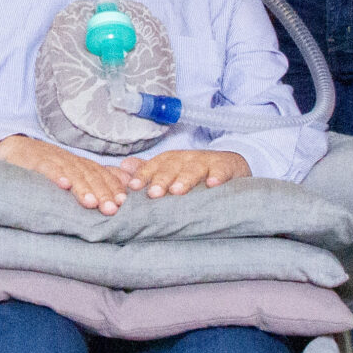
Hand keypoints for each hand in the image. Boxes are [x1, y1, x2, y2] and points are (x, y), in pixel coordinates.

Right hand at [0, 134, 135, 215]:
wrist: (17, 148)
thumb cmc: (50, 165)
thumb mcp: (75, 169)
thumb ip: (99, 175)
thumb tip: (127, 182)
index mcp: (81, 165)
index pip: (101, 174)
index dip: (112, 187)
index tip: (122, 202)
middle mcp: (71, 161)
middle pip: (90, 175)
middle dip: (102, 192)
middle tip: (111, 209)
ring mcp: (53, 159)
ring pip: (72, 173)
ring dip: (82, 187)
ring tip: (91, 203)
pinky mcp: (35, 160)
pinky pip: (46, 167)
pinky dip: (55, 175)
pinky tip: (63, 185)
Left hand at [121, 149, 251, 195]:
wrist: (230, 166)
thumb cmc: (194, 173)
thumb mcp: (171, 171)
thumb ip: (148, 170)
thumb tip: (123, 166)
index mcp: (170, 161)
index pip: (154, 166)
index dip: (144, 175)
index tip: (134, 187)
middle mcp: (186, 159)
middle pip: (171, 167)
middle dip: (161, 179)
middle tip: (154, 194)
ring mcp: (207, 162)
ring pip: (194, 169)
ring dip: (185, 179)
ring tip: (177, 191)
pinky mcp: (227, 166)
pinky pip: (222, 170)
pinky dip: (218, 176)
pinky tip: (213, 185)